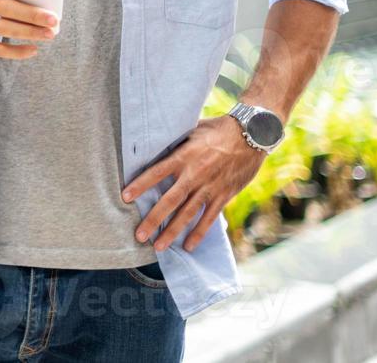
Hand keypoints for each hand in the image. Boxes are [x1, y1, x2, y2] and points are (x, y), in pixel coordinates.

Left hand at [120, 114, 266, 252]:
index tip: (125, 197)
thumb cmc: (218, 129)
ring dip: (172, 231)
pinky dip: (198, 233)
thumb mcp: (192, 130)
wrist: (251, 135)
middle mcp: (195, 174)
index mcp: (184, 156)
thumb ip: (175, 143)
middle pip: (170, 201)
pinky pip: (209, 218)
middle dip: (153, 219)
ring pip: (187, 214)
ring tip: (158, 247)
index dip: (140, 185)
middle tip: (139, 235)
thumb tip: (154, 145)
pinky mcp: (224, 195)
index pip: (156, 172)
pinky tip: (188, 246)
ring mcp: (210, 187)